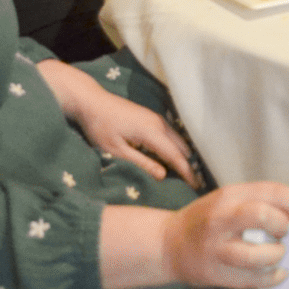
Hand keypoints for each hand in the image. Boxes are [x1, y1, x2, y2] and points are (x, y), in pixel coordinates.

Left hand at [75, 86, 200, 188]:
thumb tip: (163, 175)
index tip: (196, 187)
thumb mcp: (117, 150)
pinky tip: (172, 157)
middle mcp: (159, 124)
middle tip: (193, 184)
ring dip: (183, 156)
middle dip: (188, 165)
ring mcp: (157, 119)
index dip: (187, 172)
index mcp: (152, 132)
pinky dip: (175, 148)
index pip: (176, 156)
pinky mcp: (152, 117)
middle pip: (182, 147)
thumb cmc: (100, 127)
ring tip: (185, 174)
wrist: (92, 101)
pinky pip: (171, 135)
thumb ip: (142, 163)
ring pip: (178, 140)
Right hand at [164, 182, 288, 288]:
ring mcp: (215, 248)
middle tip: (285, 234)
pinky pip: (250, 281)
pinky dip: (271, 279)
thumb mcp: (231, 201)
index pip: (272, 191)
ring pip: (256, 256)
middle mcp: (221, 219)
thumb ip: (264, 204)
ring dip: (275, 257)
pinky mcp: (213, 273)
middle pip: (261, 215)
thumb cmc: (208, 220)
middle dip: (282, 226)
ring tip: (278, 255)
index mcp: (229, 195)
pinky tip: (277, 274)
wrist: (166, 244)